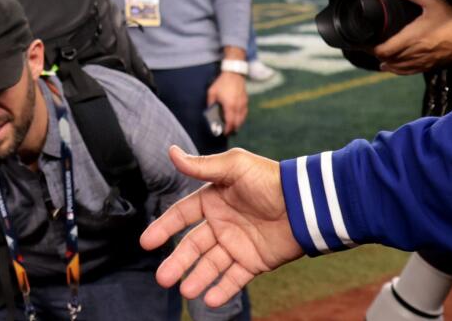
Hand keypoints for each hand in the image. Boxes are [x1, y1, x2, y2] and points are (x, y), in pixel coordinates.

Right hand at [142, 146, 300, 307]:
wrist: (304, 204)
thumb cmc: (269, 179)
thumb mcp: (233, 166)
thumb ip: (201, 165)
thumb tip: (171, 152)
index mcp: (213, 199)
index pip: (182, 215)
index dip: (163, 227)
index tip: (146, 242)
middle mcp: (221, 223)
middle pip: (193, 246)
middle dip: (177, 262)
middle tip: (163, 278)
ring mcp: (237, 244)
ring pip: (210, 265)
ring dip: (197, 278)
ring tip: (186, 292)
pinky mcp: (254, 261)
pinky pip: (235, 278)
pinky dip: (223, 289)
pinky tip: (211, 299)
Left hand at [206, 70, 247, 134]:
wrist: (234, 74)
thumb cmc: (222, 83)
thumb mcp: (212, 92)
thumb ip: (210, 103)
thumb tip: (209, 111)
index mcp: (230, 105)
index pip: (230, 121)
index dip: (228, 129)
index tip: (225, 133)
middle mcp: (238, 106)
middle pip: (238, 122)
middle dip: (233, 129)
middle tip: (228, 132)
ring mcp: (243, 104)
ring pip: (242, 119)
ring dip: (238, 124)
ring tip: (232, 127)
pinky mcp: (246, 101)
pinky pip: (244, 113)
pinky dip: (241, 118)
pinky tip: (237, 119)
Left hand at [369, 0, 451, 75]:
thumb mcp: (432, 1)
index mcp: (411, 38)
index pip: (384, 50)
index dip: (371, 48)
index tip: (365, 41)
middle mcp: (414, 53)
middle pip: (387, 60)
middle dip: (375, 54)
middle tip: (368, 45)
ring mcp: (421, 62)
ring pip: (396, 68)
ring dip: (385, 62)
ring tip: (377, 55)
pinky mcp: (428, 66)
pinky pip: (407, 72)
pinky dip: (397, 69)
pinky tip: (392, 65)